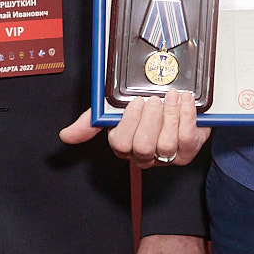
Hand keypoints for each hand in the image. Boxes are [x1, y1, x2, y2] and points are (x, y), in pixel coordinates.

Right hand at [59, 89, 210, 167]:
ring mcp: (166, 157)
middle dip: (151, 119)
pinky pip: (188, 141)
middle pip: (143, 147)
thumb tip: (66, 135)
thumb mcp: (114, 109)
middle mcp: (144, 155)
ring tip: (172, 96)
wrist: (177, 102)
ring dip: (171, 116)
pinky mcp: (188, 153)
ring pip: (166, 145)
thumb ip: (91, 121)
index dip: (129, 122)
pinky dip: (187, 117)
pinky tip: (185, 101)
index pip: (121, 143)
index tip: (135, 101)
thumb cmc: (144, 107)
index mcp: (124, 145)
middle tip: (155, 99)